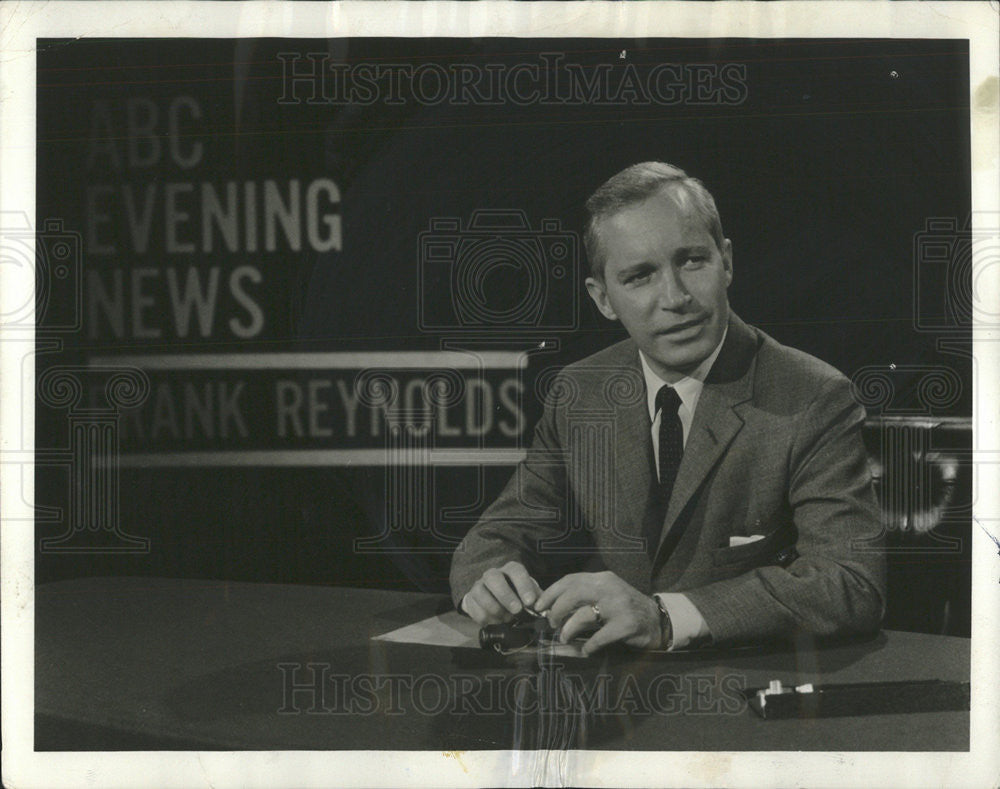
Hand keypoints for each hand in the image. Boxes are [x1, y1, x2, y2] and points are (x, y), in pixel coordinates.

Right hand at [461, 561, 542, 625]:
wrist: (496, 600)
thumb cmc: (518, 596)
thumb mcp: (530, 595)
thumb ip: (538, 601)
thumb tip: (547, 609)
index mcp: (511, 570)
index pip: (516, 571)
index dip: (523, 585)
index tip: (530, 602)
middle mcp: (493, 574)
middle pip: (494, 578)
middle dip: (505, 595)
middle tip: (516, 611)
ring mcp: (479, 585)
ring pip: (481, 592)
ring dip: (495, 609)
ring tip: (507, 619)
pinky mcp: (470, 598)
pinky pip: (474, 609)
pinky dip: (486, 618)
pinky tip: (496, 622)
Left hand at [534, 571, 661, 655]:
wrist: (657, 621)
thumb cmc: (625, 609)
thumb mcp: (606, 595)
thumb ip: (583, 597)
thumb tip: (551, 607)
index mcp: (602, 579)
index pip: (570, 580)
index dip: (551, 593)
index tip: (538, 606)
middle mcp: (610, 588)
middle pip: (573, 594)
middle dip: (557, 610)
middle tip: (552, 623)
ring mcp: (619, 606)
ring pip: (583, 615)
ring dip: (569, 630)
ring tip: (564, 638)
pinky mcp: (626, 625)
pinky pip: (599, 637)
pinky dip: (588, 646)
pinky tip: (586, 650)